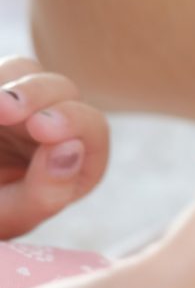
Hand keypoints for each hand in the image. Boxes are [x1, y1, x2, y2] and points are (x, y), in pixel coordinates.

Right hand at [0, 57, 108, 238]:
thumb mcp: (11, 217)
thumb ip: (46, 193)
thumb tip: (70, 148)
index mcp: (76, 161)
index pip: (92, 130)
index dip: (73, 122)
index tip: (41, 128)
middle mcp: (55, 126)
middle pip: (63, 90)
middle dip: (37, 95)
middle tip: (5, 109)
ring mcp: (22, 105)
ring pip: (26, 70)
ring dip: (11, 82)